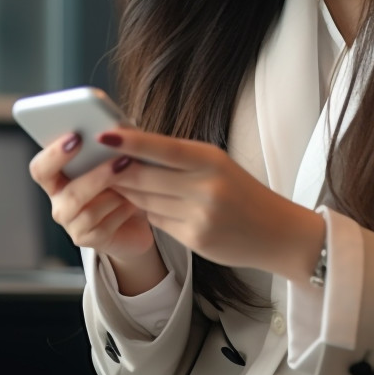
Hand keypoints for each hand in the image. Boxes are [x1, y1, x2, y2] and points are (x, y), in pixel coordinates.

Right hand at [28, 131, 164, 292]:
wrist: (137, 218)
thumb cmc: (123, 180)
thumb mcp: (116, 158)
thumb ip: (110, 144)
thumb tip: (116, 128)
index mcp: (56, 178)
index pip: (41, 168)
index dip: (54, 154)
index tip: (77, 136)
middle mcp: (59, 202)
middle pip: (68, 193)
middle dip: (97, 176)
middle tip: (121, 159)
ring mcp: (71, 224)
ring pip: (88, 211)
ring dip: (115, 192)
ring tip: (136, 178)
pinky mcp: (88, 240)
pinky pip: (104, 225)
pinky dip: (122, 210)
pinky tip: (136, 201)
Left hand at [100, 128, 325, 281]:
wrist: (277, 233)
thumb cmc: (242, 192)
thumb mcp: (217, 164)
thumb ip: (180, 158)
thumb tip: (133, 149)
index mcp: (211, 160)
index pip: (163, 148)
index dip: (130, 142)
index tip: (104, 135)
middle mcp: (206, 187)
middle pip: (145, 176)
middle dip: (117, 171)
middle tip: (96, 162)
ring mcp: (200, 215)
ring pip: (145, 200)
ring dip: (128, 192)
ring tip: (114, 181)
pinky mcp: (195, 239)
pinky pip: (157, 221)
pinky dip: (147, 211)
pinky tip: (145, 204)